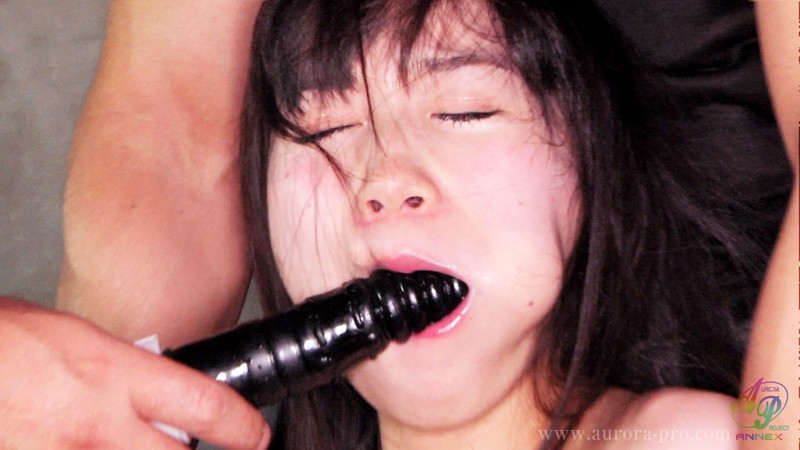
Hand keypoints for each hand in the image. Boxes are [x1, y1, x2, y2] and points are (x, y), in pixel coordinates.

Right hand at [0, 297, 269, 448]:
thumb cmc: (7, 343)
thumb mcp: (81, 341)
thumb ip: (128, 374)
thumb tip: (161, 397)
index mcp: (115, 375)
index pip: (206, 406)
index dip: (244, 428)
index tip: (255, 437)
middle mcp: (96, 424)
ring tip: (120, 442)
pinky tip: (79, 446)